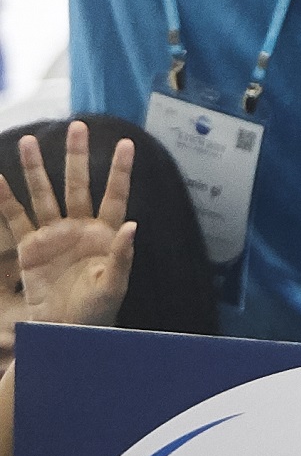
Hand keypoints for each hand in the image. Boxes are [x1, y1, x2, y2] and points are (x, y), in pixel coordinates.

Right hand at [1, 126, 135, 332]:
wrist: (67, 329)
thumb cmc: (98, 308)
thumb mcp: (114, 284)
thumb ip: (122, 255)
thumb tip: (133, 226)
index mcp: (105, 232)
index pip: (114, 194)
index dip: (120, 170)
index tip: (126, 143)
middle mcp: (79, 226)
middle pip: (77, 184)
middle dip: (76, 157)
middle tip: (77, 127)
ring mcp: (53, 234)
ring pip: (43, 194)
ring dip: (36, 169)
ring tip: (26, 142)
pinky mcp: (30, 247)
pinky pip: (15, 218)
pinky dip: (5, 200)